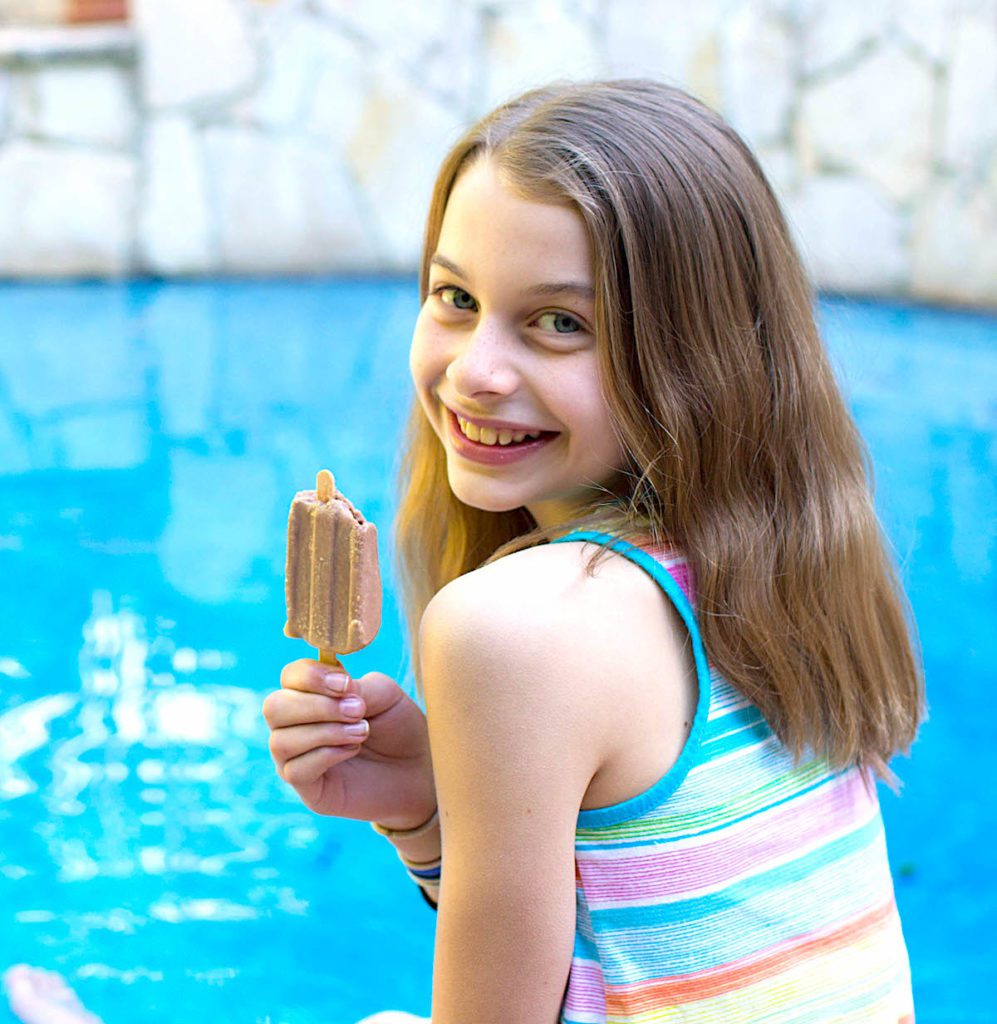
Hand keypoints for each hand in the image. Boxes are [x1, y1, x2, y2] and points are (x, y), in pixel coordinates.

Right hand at [263, 660, 435, 829]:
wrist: (418, 768)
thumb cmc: (398, 726)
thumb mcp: (384, 695)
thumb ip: (357, 686)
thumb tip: (335, 689)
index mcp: (311, 695)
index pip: (289, 676)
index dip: (311, 676)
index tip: (345, 684)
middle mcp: (295, 725)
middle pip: (274, 707)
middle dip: (318, 706)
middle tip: (357, 711)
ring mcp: (297, 759)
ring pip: (282, 741)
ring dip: (326, 732)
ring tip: (362, 732)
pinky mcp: (307, 789)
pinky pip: (295, 770)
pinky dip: (326, 755)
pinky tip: (351, 750)